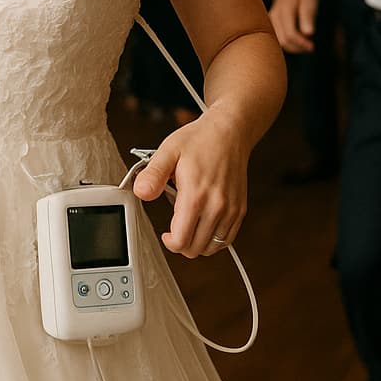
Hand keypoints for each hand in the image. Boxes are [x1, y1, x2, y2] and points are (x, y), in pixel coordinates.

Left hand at [133, 105, 249, 257]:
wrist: (229, 132)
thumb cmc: (199, 140)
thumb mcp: (168, 151)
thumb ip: (153, 174)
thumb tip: (140, 193)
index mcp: (196, 195)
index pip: (181, 240)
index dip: (169, 242)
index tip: (165, 233)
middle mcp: (217, 206)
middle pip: (195, 249)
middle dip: (181, 243)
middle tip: (175, 225)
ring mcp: (231, 210)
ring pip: (212, 248)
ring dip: (198, 242)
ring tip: (190, 222)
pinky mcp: (240, 210)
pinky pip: (227, 240)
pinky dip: (214, 239)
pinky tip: (204, 224)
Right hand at [268, 0, 317, 52]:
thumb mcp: (309, 2)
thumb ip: (307, 17)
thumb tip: (308, 33)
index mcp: (284, 11)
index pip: (290, 34)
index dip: (301, 43)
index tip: (312, 47)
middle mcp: (274, 16)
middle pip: (283, 41)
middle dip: (297, 47)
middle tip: (310, 47)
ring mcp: (271, 20)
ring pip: (279, 41)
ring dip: (292, 47)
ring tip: (305, 45)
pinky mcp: (271, 23)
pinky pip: (277, 38)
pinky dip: (288, 43)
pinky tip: (298, 41)